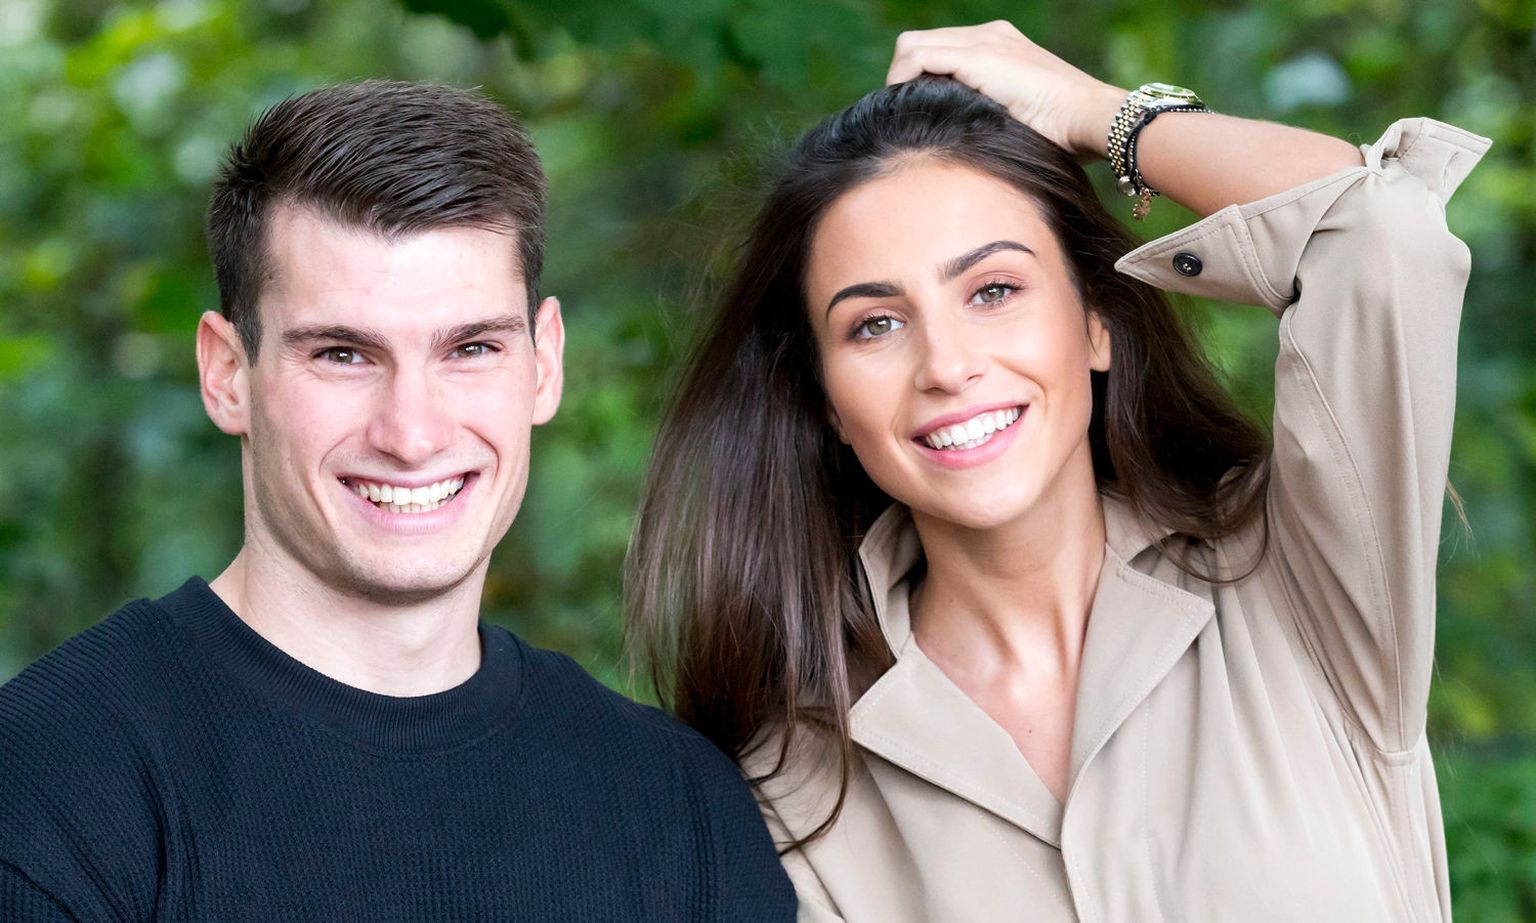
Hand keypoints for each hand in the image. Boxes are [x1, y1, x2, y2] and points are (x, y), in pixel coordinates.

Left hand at [885, 21, 1125, 159]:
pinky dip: (902, 80)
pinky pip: (917, 56)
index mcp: (1001, 47)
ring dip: (899, 80)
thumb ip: (991, 117)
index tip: (913, 113)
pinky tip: (905, 107)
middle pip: (923, 44)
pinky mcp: (978, 56)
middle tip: (901, 115)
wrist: (1090, 117)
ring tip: (901, 113)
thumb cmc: (1064, 134)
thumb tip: (958, 143)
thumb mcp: (1019, 120)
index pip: (942, 51)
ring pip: (913, 46)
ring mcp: (984, 43)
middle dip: (904, 78)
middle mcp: (990, 36)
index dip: (919, 79)